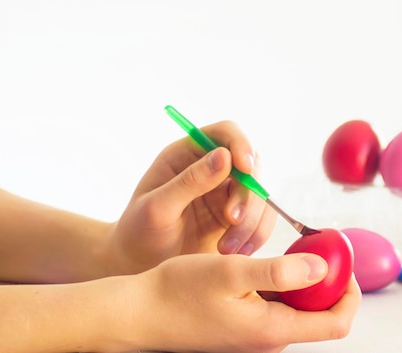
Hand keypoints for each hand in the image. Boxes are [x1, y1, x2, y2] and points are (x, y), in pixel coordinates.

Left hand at [107, 121, 276, 273]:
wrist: (139, 268)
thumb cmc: (139, 234)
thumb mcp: (157, 208)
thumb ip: (189, 182)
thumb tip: (224, 156)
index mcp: (187, 154)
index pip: (226, 133)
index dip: (241, 145)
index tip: (245, 169)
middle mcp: (212, 169)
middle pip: (252, 165)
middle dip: (248, 193)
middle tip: (232, 220)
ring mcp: (227, 194)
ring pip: (260, 195)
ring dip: (252, 221)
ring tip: (226, 248)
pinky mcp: (237, 218)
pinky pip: (262, 220)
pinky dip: (256, 236)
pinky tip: (236, 253)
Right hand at [127, 253, 361, 352]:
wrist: (138, 313)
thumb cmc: (177, 292)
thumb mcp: (231, 273)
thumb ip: (280, 272)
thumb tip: (323, 268)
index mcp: (272, 330)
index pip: (335, 323)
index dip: (350, 293)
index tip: (344, 261)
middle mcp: (268, 338)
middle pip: (320, 315)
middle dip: (329, 281)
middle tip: (320, 246)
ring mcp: (255, 333)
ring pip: (298, 308)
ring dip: (304, 280)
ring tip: (297, 248)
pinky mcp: (243, 325)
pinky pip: (276, 306)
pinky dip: (283, 284)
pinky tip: (269, 262)